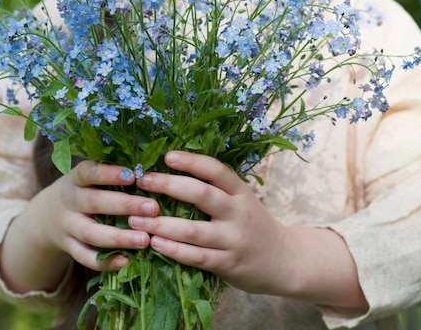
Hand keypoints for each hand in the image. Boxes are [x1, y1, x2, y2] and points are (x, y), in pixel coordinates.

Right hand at [0, 160, 160, 293]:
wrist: (48, 215)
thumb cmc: (86, 190)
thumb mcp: (91, 176)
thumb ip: (115, 172)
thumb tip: (154, 165)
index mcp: (76, 178)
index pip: (89, 172)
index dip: (109, 174)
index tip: (133, 175)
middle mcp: (70, 201)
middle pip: (95, 203)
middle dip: (125, 205)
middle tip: (153, 208)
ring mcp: (68, 226)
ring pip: (91, 233)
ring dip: (119, 237)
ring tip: (145, 240)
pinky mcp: (69, 247)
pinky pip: (85, 257)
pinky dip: (105, 262)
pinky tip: (127, 261)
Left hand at [128, 151, 291, 293]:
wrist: (284, 261)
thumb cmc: (253, 225)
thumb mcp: (243, 201)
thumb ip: (217, 189)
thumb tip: (174, 171)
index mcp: (241, 192)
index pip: (216, 171)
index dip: (191, 162)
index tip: (166, 156)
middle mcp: (238, 213)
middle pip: (201, 194)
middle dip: (168, 186)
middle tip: (142, 181)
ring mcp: (233, 240)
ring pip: (193, 230)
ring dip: (160, 224)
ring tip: (135, 220)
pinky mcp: (227, 264)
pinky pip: (195, 256)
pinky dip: (172, 250)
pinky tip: (154, 243)